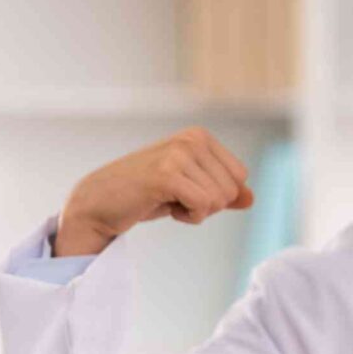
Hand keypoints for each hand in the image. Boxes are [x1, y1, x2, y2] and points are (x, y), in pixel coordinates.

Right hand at [54, 127, 253, 255]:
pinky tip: (167, 208)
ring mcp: (178, 154)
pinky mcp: (166, 175)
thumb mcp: (190, 188)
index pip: (240, 177)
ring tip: (168, 201)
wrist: (100, 202)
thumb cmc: (146, 194)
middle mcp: (192, 139)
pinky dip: (190, 217)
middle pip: (232, 190)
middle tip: (176, 198)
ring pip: (219, 200)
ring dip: (196, 212)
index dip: (218, 194)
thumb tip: (252, 198)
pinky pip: (203, 206)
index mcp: (200, 136)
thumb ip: (222, 191)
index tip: (187, 190)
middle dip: (209, 205)